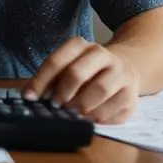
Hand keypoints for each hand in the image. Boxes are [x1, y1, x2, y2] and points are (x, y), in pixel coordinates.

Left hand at [23, 37, 138, 123]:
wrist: (126, 68)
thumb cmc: (86, 71)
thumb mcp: (67, 66)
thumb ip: (49, 79)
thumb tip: (30, 96)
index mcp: (80, 45)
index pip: (56, 61)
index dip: (40, 81)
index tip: (30, 97)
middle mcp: (102, 55)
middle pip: (77, 73)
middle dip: (62, 92)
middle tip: (55, 105)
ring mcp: (121, 73)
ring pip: (100, 90)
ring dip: (81, 106)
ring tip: (73, 112)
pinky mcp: (131, 94)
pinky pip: (113, 109)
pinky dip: (97, 117)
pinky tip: (89, 117)